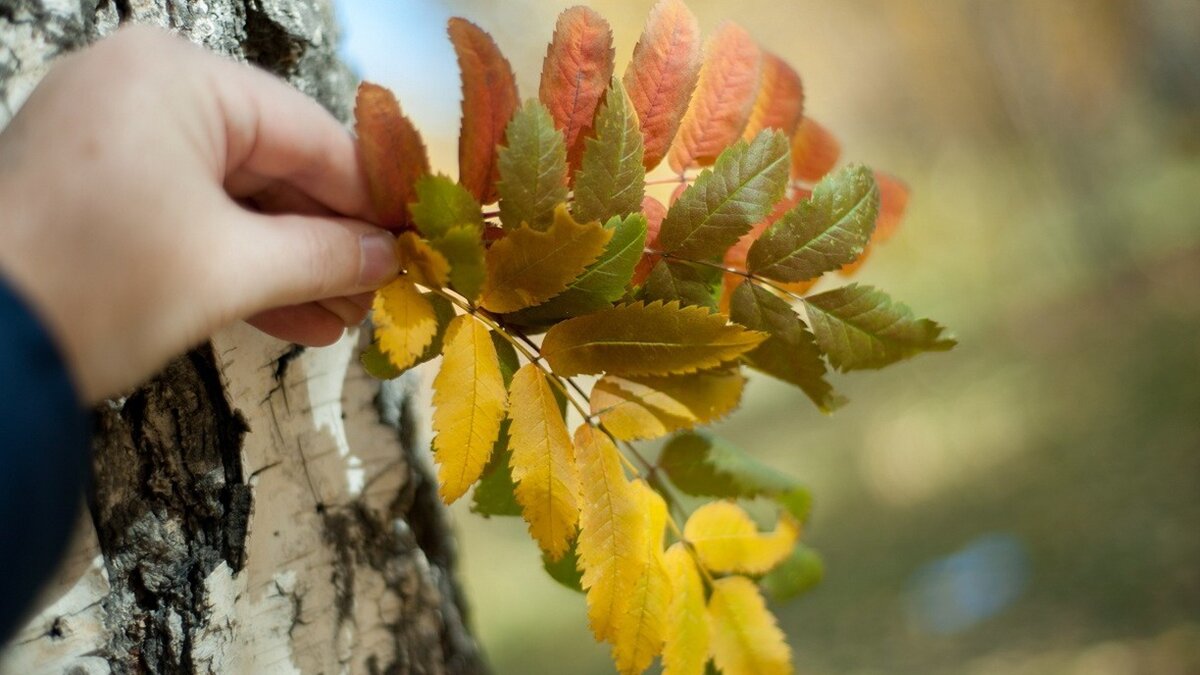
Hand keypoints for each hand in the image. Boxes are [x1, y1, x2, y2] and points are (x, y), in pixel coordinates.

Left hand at [0, 26, 398, 401]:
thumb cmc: (100, 288)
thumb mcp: (232, 270)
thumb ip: (326, 255)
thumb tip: (389, 258)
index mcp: (176, 76)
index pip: (311, 133)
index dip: (371, 198)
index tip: (413, 246)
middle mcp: (141, 84)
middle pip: (272, 165)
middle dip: (326, 243)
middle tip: (375, 299)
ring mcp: (111, 132)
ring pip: (232, 197)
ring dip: (288, 263)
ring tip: (340, 322)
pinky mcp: (92, 182)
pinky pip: (188, 212)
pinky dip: (235, 263)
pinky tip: (292, 319)